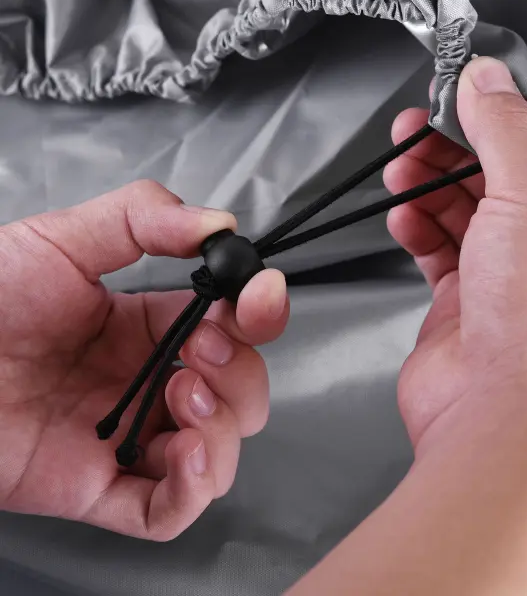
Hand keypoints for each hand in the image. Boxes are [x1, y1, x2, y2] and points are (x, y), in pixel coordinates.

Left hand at [0, 180, 288, 540]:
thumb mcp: (62, 241)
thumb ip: (142, 219)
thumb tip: (220, 225)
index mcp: (149, 329)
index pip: (231, 329)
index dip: (258, 317)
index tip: (258, 300)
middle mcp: (149, 385)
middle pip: (238, 395)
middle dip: (239, 373)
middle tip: (200, 350)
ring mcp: (129, 439)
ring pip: (219, 453)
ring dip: (223, 426)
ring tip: (182, 395)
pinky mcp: (99, 490)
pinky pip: (169, 512)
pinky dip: (195, 487)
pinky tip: (185, 451)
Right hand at [384, 57, 526, 455]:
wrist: (500, 420)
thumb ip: (508, 133)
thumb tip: (488, 80)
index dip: (497, 127)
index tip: (456, 102)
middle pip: (496, 186)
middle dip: (452, 155)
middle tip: (413, 132)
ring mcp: (505, 288)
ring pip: (462, 219)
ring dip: (429, 190)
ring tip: (400, 170)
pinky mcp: (461, 311)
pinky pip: (437, 255)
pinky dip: (417, 230)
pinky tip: (403, 216)